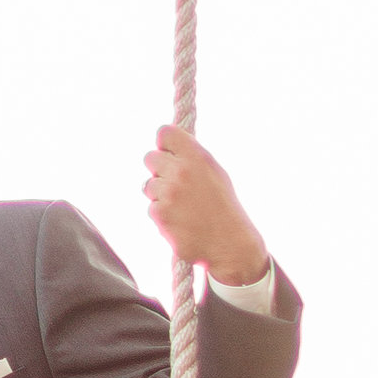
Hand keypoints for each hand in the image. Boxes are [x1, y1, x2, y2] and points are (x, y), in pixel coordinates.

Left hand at [143, 125, 270, 286]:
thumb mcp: (215, 173)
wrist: (229, 243)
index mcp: (197, 157)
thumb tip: (168, 143)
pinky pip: (151, 207)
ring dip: (160, 194)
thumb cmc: (223, 206)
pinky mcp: (160, 214)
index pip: (165, 133)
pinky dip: (162, 214)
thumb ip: (192, 157)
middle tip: (175, 182)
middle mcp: (181, 172)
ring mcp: (169, 193)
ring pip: (148, 185)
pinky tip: (180, 220)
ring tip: (183, 206)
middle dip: (159, 169)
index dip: (164, 143)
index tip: (168, 151)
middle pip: (150, 158)